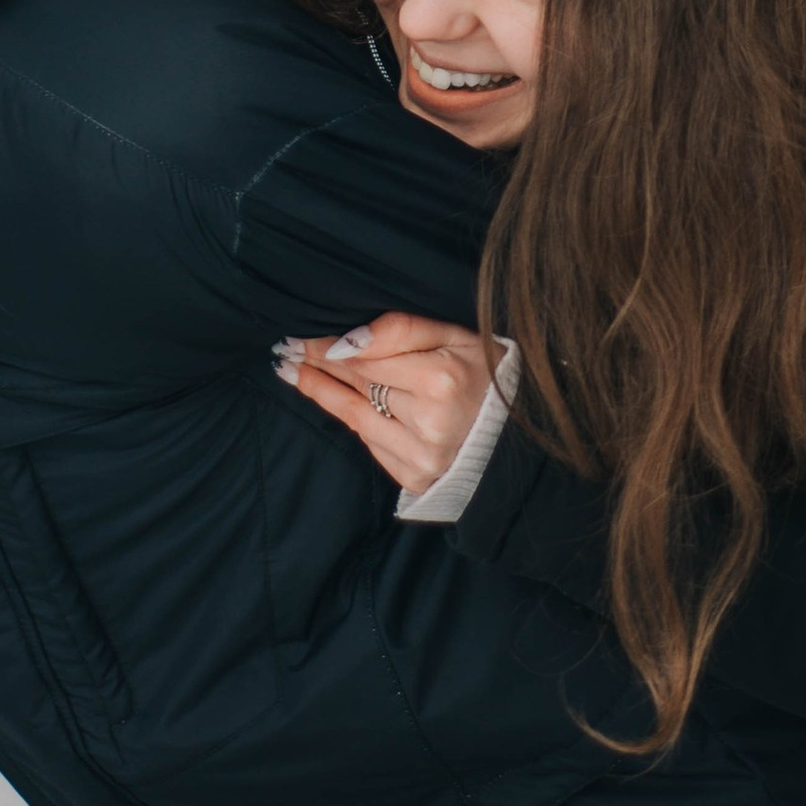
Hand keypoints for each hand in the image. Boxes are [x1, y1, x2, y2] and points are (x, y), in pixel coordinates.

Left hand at [275, 312, 495, 497]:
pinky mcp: (414, 476)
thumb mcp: (459, 336)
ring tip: (292, 371)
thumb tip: (347, 338)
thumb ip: (404, 330)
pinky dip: (350, 418)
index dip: (329, 346)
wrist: (518, 434)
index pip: (366, 357)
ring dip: (320, 391)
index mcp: (442, 380)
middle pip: (357, 384)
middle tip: (287, 349)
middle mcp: (428, 421)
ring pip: (354, 415)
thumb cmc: (488, 375)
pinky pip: (370, 441)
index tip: (301, 335)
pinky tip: (328, 398)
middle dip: (319, 363)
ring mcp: (419, 454)